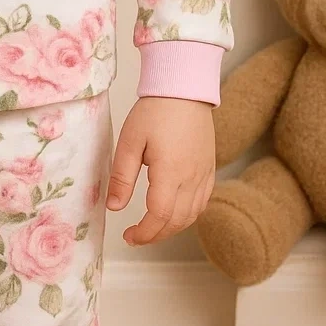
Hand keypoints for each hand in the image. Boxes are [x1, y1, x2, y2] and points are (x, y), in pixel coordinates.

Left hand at [106, 96, 215, 245]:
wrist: (184, 90)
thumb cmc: (155, 111)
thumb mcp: (130, 141)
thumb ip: (122, 177)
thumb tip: (115, 207)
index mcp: (171, 172)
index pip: (160, 216)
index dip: (144, 233)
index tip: (129, 236)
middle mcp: (192, 177)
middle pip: (177, 221)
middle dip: (156, 235)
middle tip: (136, 236)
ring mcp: (204, 174)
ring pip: (192, 215)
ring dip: (172, 228)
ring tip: (151, 228)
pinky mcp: (210, 169)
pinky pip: (202, 202)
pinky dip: (188, 215)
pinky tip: (174, 213)